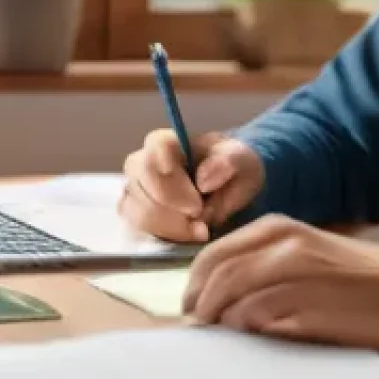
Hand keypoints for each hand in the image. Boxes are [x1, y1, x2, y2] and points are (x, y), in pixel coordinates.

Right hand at [119, 129, 264, 242]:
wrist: (232, 182)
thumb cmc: (233, 165)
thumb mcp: (242, 158)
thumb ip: (227, 161)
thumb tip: (203, 179)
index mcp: (166, 142)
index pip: (152, 158)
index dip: (169, 185)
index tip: (196, 205)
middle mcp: (143, 163)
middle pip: (140, 189)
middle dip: (172, 213)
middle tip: (203, 221)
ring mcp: (136, 189)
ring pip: (138, 213)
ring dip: (170, 227)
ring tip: (202, 229)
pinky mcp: (137, 213)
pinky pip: (140, 229)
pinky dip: (167, 236)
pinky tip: (191, 234)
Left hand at [183, 215, 378, 355]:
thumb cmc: (362, 276)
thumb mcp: (310, 251)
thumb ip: (267, 261)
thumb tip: (220, 292)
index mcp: (281, 227)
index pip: (214, 253)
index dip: (195, 283)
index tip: (193, 305)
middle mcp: (283, 245)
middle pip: (216, 277)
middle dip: (201, 305)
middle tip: (203, 326)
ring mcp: (294, 276)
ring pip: (231, 302)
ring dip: (224, 322)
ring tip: (233, 335)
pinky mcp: (305, 307)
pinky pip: (258, 322)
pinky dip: (250, 333)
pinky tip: (263, 336)